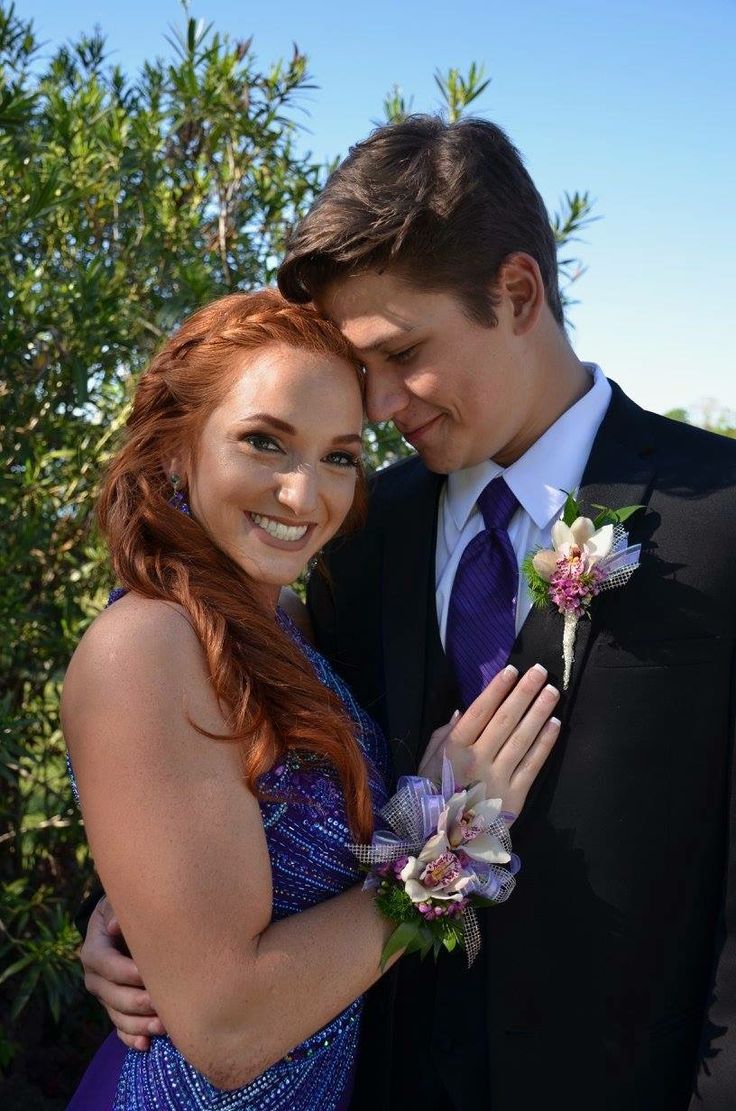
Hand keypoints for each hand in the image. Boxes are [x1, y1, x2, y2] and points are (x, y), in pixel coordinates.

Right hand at [81, 896, 165, 1050]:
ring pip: (117, 1016)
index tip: (148, 973)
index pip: (105, 964)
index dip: (125, 971)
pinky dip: (132, 1038)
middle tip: (164, 1004)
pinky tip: (146, 1044)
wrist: (121, 923)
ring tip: (163, 1027)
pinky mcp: (115, 1008)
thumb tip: (114, 926)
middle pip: (112, 995)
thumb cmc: (125, 910)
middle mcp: (95, 977)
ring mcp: (104, 996)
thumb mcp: (118, 904)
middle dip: (138, 1002)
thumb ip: (118, 913)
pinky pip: (120, 1028)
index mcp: (93, 950)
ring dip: (139, 1024)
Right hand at [418, 664, 559, 818]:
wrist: (445, 842)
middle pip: (504, 721)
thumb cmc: (435, 795)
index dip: (496, 690)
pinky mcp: (515, 797)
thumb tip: (462, 710)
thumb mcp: (428, 762)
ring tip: (551, 691)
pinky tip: (555, 723)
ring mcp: (498, 779)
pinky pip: (533, 765)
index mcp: (454, 750)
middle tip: (539, 671)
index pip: (479, 712)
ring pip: (522, 739)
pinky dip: (545, 743)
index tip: (511, 670)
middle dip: (523, 693)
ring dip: (538, 712)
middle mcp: (477, 761)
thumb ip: (443, 734)